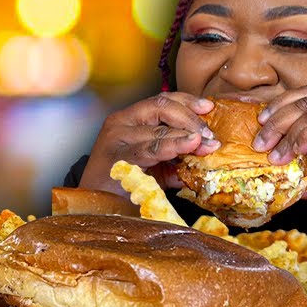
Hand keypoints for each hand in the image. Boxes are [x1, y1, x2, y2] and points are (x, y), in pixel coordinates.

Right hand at [79, 92, 219, 193]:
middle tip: (210, 136)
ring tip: (204, 144)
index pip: (161, 100)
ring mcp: (116, 139)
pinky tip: (188, 146)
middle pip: (161, 107)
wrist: (96, 207)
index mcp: (129, 119)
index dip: (187, 101)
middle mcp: (120, 122)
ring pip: (158, 129)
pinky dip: (172, 146)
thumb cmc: (124, 184)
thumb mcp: (155, 166)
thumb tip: (208, 152)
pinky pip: (149, 149)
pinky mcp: (116, 158)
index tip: (208, 108)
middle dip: (190, 119)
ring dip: (186, 135)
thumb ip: (177, 157)